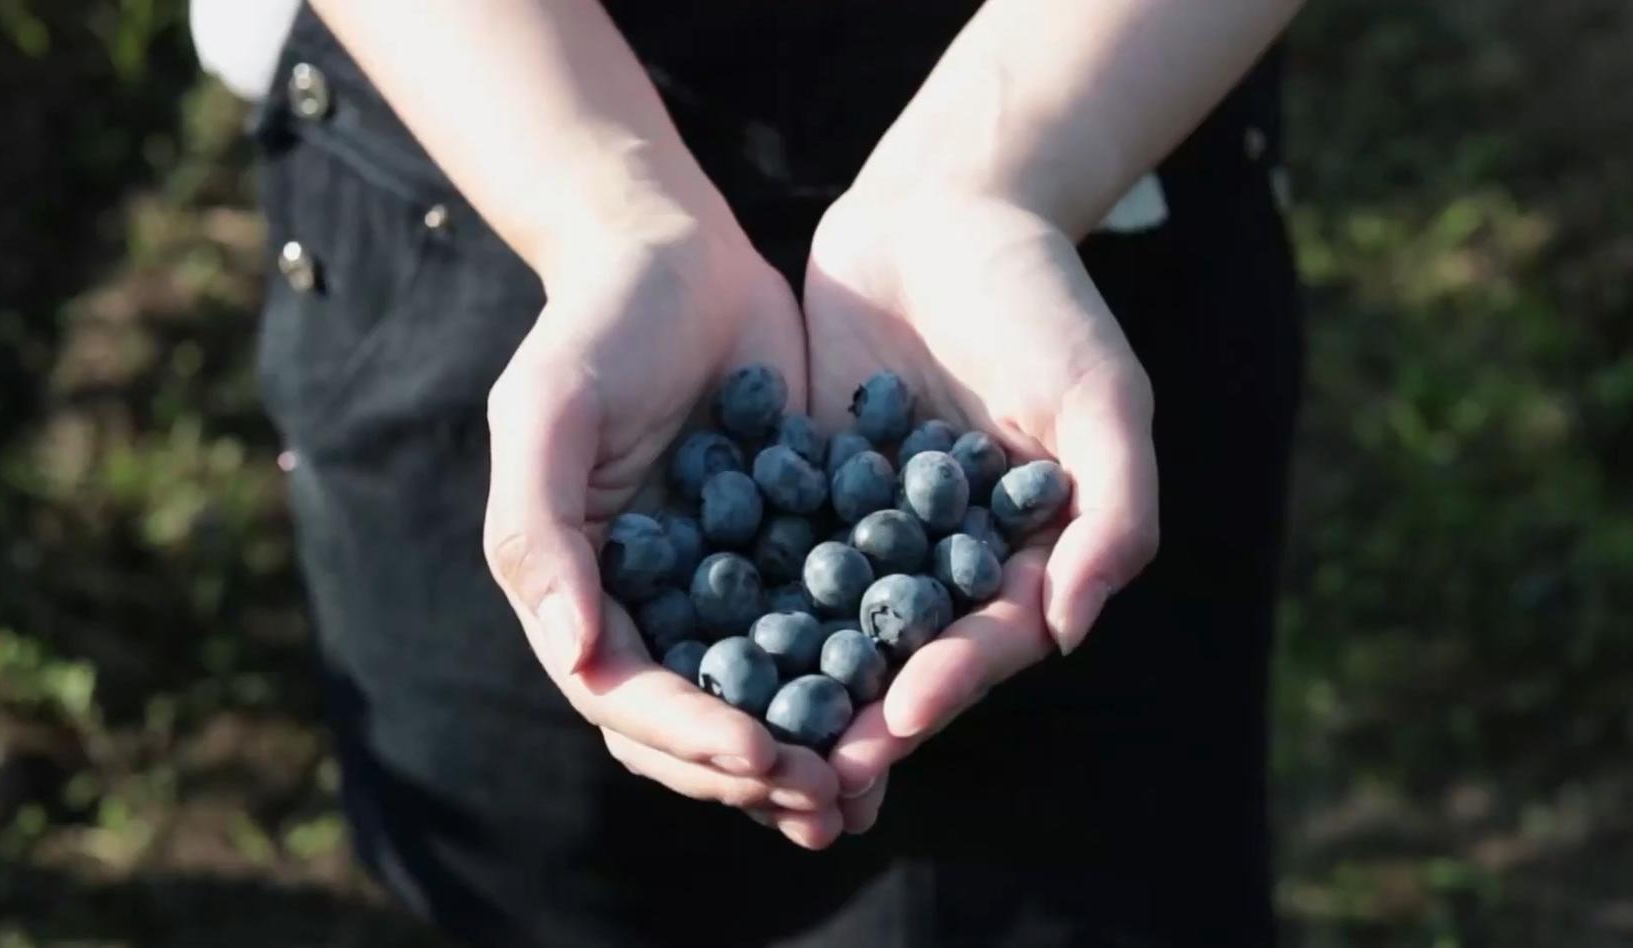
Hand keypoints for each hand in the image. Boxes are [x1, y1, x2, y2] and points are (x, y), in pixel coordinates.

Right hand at [482, 224, 842, 848]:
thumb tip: (573, 658)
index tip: (759, 757)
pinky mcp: (793, 556)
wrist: (679, 255)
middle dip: (754, 773)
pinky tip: (906, 711)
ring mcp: (725, 590)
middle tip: (825, 803)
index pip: (627, 698)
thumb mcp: (549, 413)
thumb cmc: (598, 327)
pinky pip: (825, 636)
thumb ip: (541, 534)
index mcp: (585, 594)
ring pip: (764, 702)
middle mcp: (652, 609)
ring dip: (809, 757)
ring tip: (863, 797)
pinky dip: (857, 684)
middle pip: (697, 724)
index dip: (689, 737)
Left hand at [803, 192, 1160, 805]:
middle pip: (905, 651)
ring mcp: (871, 527)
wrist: (943, 207)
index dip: (950, 682)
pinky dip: (742, 601)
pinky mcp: (805, 489)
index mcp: (1025, 550)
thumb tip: (1069, 632)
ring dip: (797, 684)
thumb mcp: (1099, 394)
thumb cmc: (1041, 297)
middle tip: (813, 774)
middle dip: (863, 713)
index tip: (902, 721)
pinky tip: (695, 644)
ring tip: (748, 737)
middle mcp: (946, 556)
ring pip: (831, 622)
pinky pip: (773, 554)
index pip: (988, 638)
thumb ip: (1111, 512)